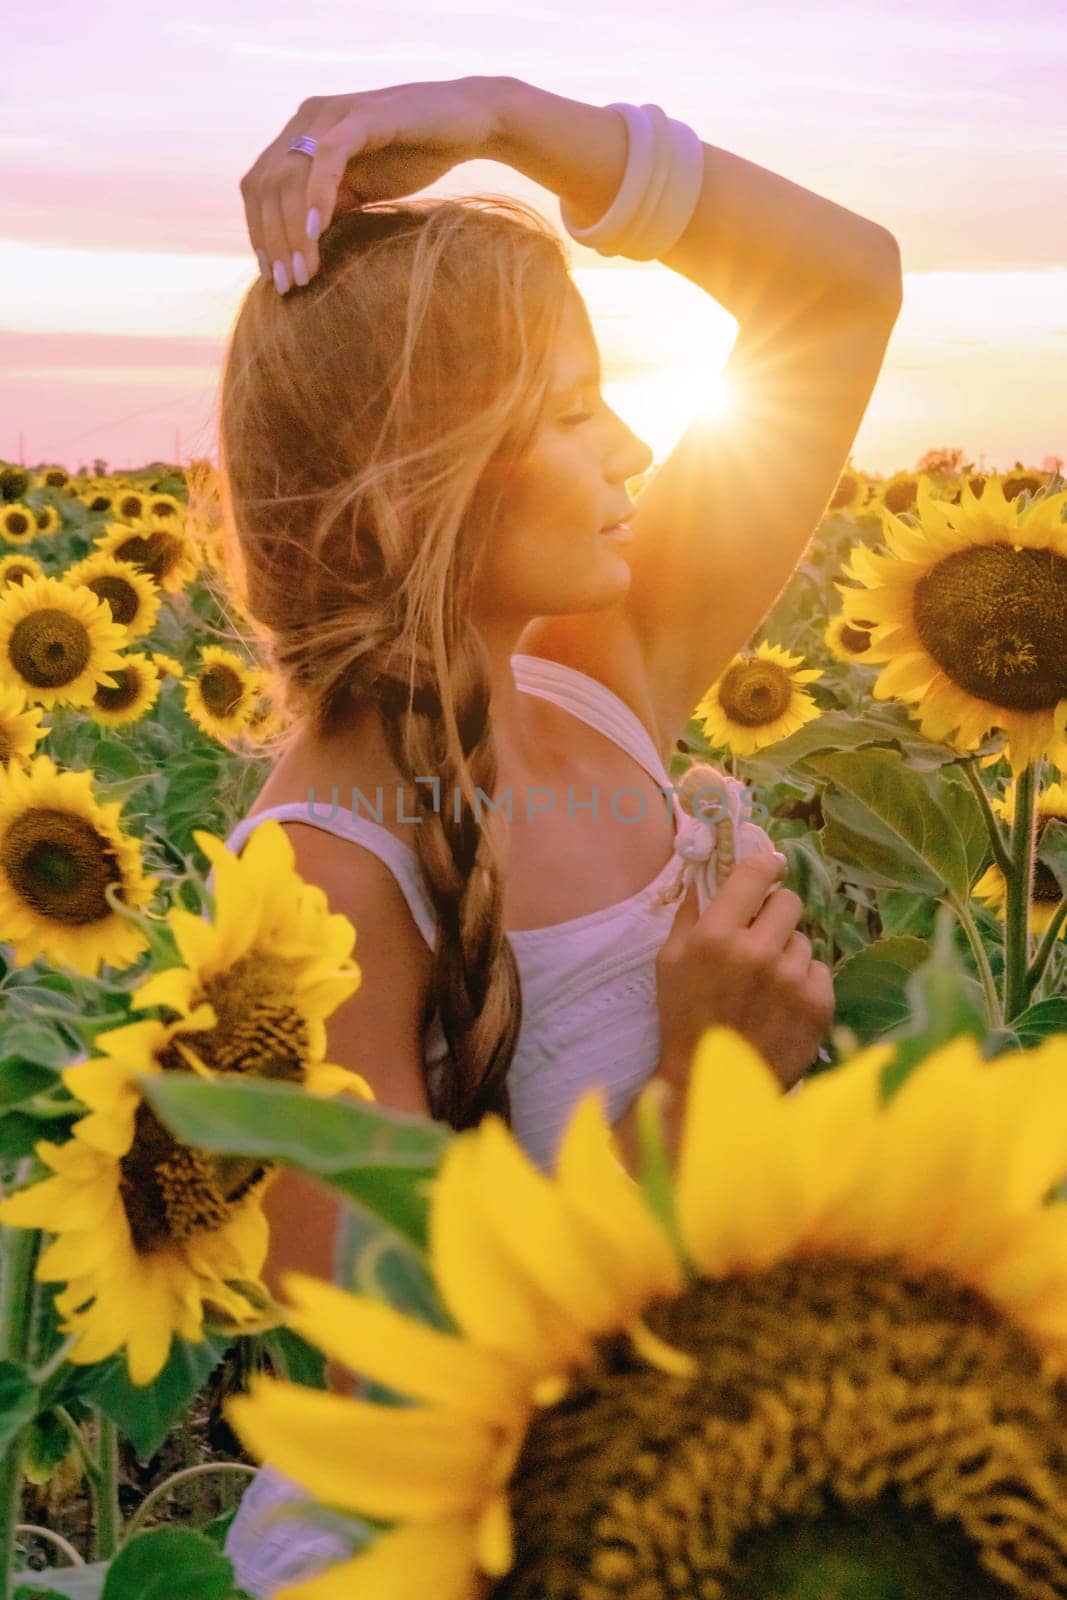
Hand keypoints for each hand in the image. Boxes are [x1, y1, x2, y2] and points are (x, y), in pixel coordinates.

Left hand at [240, 75, 505, 291]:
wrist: (469, 124)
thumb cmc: (416, 157)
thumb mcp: (361, 189)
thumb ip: (328, 207)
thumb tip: (297, 255)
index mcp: (301, 134)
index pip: (259, 187)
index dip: (259, 234)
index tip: (274, 278)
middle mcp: (308, 117)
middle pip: (266, 185)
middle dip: (273, 241)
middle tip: (287, 286)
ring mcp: (334, 112)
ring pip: (290, 175)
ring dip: (293, 230)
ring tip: (304, 272)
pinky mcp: (364, 115)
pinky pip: (329, 156)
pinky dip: (318, 194)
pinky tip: (318, 232)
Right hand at [655, 852, 833, 1091]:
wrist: (712, 1086)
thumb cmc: (684, 1019)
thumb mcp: (670, 962)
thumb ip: (691, 912)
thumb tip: (710, 870)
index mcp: (715, 936)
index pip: (754, 873)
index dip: (764, 866)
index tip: (768, 869)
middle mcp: (757, 952)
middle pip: (788, 901)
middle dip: (774, 915)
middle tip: (760, 937)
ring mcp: (792, 979)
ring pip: (804, 939)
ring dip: (788, 952)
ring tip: (767, 982)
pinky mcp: (818, 1004)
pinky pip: (820, 970)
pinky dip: (804, 982)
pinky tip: (782, 1004)